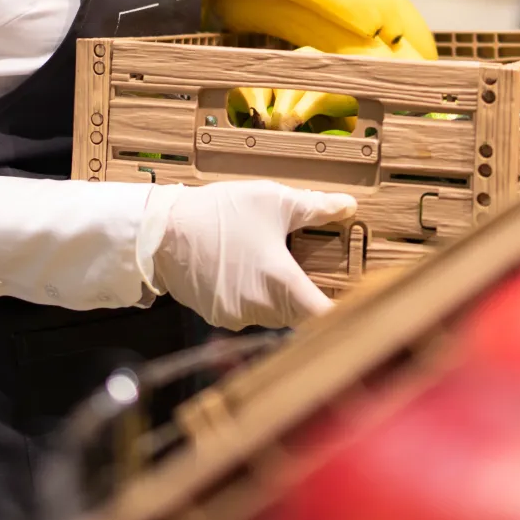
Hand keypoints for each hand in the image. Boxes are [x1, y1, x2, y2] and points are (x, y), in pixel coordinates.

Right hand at [143, 180, 356, 330]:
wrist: (162, 230)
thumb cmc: (221, 212)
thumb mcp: (271, 200)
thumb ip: (314, 207)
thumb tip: (348, 205)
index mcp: (282, 284)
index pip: (326, 318)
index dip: (346, 315)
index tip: (357, 308)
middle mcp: (262, 309)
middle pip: (300, 315)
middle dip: (307, 295)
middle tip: (311, 270)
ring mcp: (238, 318)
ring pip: (273, 313)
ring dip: (277, 295)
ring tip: (267, 261)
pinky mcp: (218, 317)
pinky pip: (246, 311)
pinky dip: (250, 296)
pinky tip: (240, 269)